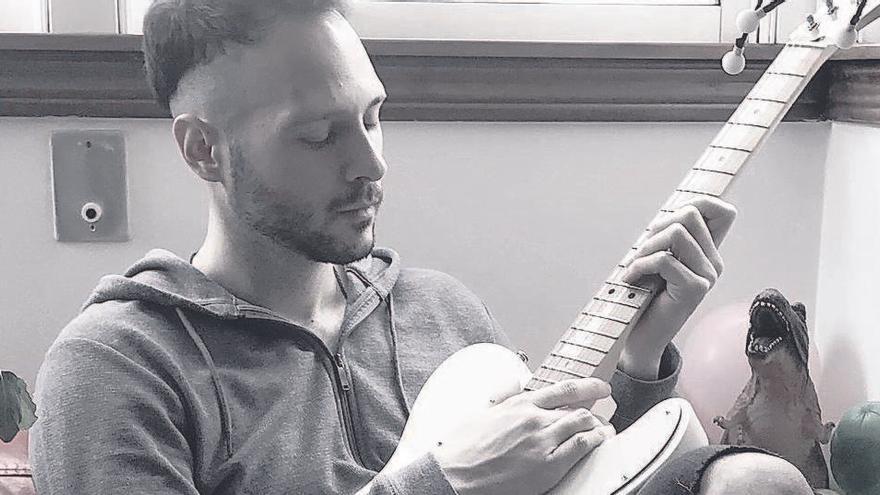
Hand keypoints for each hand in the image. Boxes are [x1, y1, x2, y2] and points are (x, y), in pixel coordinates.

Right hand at [433, 378, 615, 494]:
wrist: (455, 473)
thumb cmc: (463, 447)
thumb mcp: (482, 411)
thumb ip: (503, 396)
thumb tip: (514, 383)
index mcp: (520, 404)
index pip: (563, 389)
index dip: (588, 386)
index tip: (600, 387)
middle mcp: (535, 418)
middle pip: (578, 409)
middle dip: (595, 411)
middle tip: (602, 415)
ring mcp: (543, 441)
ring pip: (583, 425)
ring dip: (598, 426)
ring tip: (604, 430)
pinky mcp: (548, 464)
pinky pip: (581, 447)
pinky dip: (595, 441)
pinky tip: (600, 441)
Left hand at [620, 197, 736, 378]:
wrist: (641, 338)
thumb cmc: (644, 296)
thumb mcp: (655, 260)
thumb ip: (666, 237)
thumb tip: (672, 209)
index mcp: (707, 253)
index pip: (722, 211)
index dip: (696, 203)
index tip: (664, 222)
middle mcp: (713, 263)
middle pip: (689, 215)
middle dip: (656, 229)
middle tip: (641, 253)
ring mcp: (707, 276)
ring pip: (677, 233)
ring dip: (646, 248)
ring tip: (636, 267)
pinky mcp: (694, 289)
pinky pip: (664, 259)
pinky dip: (640, 266)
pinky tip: (631, 279)